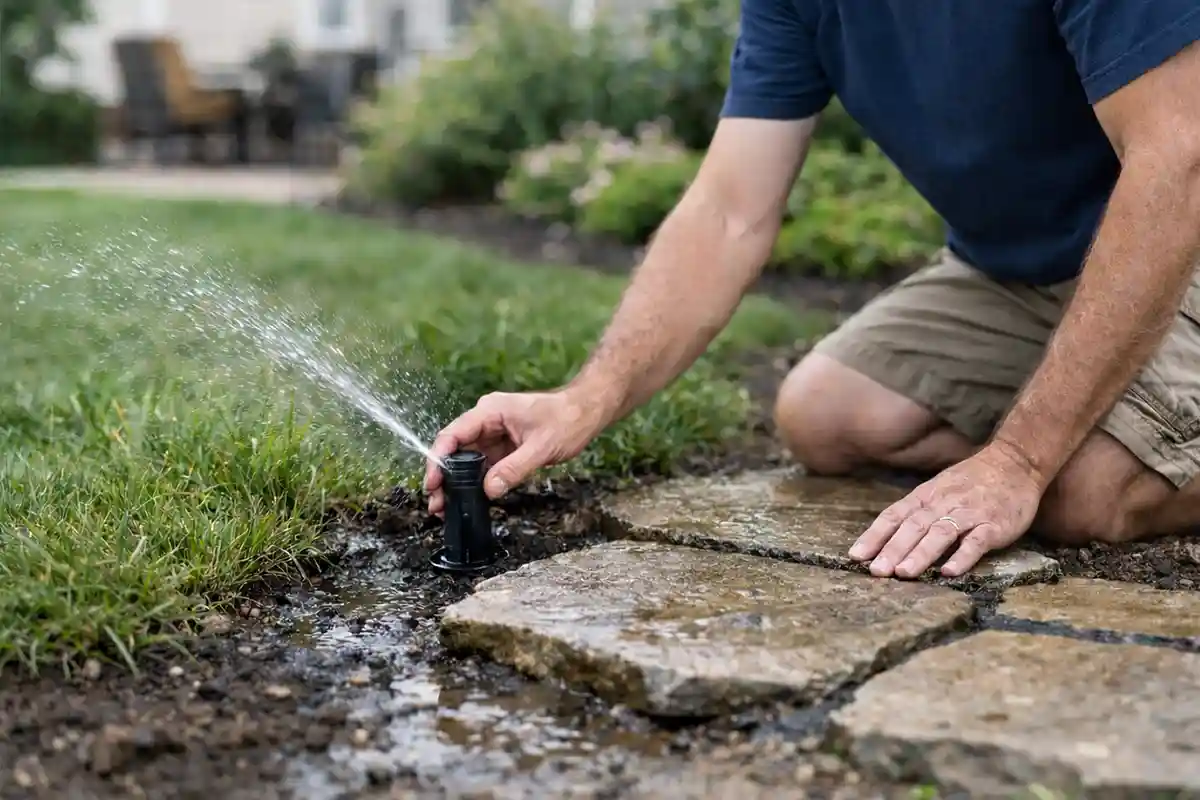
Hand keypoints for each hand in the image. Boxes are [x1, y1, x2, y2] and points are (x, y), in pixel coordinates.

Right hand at [423, 389, 605, 516]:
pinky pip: (483, 465)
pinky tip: (467, 499)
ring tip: (444, 507)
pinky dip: (474, 482)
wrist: (586, 412)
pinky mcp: (503, 446)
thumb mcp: (541, 447)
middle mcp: (487, 421)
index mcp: (490, 411)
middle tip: (436, 504)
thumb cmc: (566, 420)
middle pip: (455, 450)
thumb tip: (489, 490)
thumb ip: (514, 469)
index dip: (438, 459)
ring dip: (456, 483)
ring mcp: (494, 434)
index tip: (433, 482)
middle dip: (443, 477)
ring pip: (466, 460)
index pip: (453, 435)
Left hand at [848, 443, 1043, 578]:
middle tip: (876, 571)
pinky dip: (962, 556)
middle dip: (892, 549)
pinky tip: (949, 571)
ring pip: (941, 533)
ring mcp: (969, 513)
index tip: (856, 556)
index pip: (894, 516)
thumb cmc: (972, 481)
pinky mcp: (995, 525)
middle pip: (913, 526)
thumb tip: (885, 537)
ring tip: (904, 573)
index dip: (874, 536)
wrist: (1016, 462)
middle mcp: (943, 503)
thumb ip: (916, 511)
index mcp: (926, 495)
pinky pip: (977, 541)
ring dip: (921, 554)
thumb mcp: (938, 489)